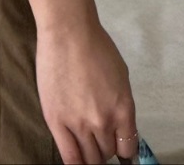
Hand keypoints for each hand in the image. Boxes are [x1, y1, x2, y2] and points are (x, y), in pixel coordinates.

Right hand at [35, 18, 137, 163]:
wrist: (67, 32)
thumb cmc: (96, 46)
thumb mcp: (120, 77)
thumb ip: (120, 105)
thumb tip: (119, 126)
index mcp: (123, 110)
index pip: (128, 149)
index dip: (123, 150)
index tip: (118, 146)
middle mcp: (103, 122)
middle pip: (107, 154)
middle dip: (104, 148)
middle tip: (98, 138)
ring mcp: (78, 124)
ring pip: (89, 159)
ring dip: (90, 154)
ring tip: (85, 141)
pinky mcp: (56, 122)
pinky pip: (69, 157)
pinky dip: (76, 162)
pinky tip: (77, 158)